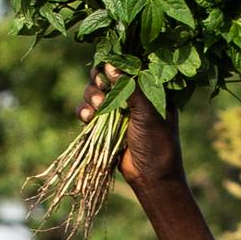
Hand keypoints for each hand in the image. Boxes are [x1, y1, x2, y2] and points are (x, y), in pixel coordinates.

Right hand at [89, 67, 185, 195]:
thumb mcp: (147, 112)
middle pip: (106, 75)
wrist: (150, 176)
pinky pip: (87, 111)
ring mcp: (117, 110)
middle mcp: (131, 95)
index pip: (127, 65)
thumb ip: (129, 87)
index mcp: (148, 87)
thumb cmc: (157, 142)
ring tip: (96, 108)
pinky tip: (88, 118)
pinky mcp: (104, 125)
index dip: (114, 63)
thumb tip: (110, 65)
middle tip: (101, 87)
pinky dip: (83, 112)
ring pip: (94, 92)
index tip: (107, 68)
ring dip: (90, 96)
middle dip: (99, 80)